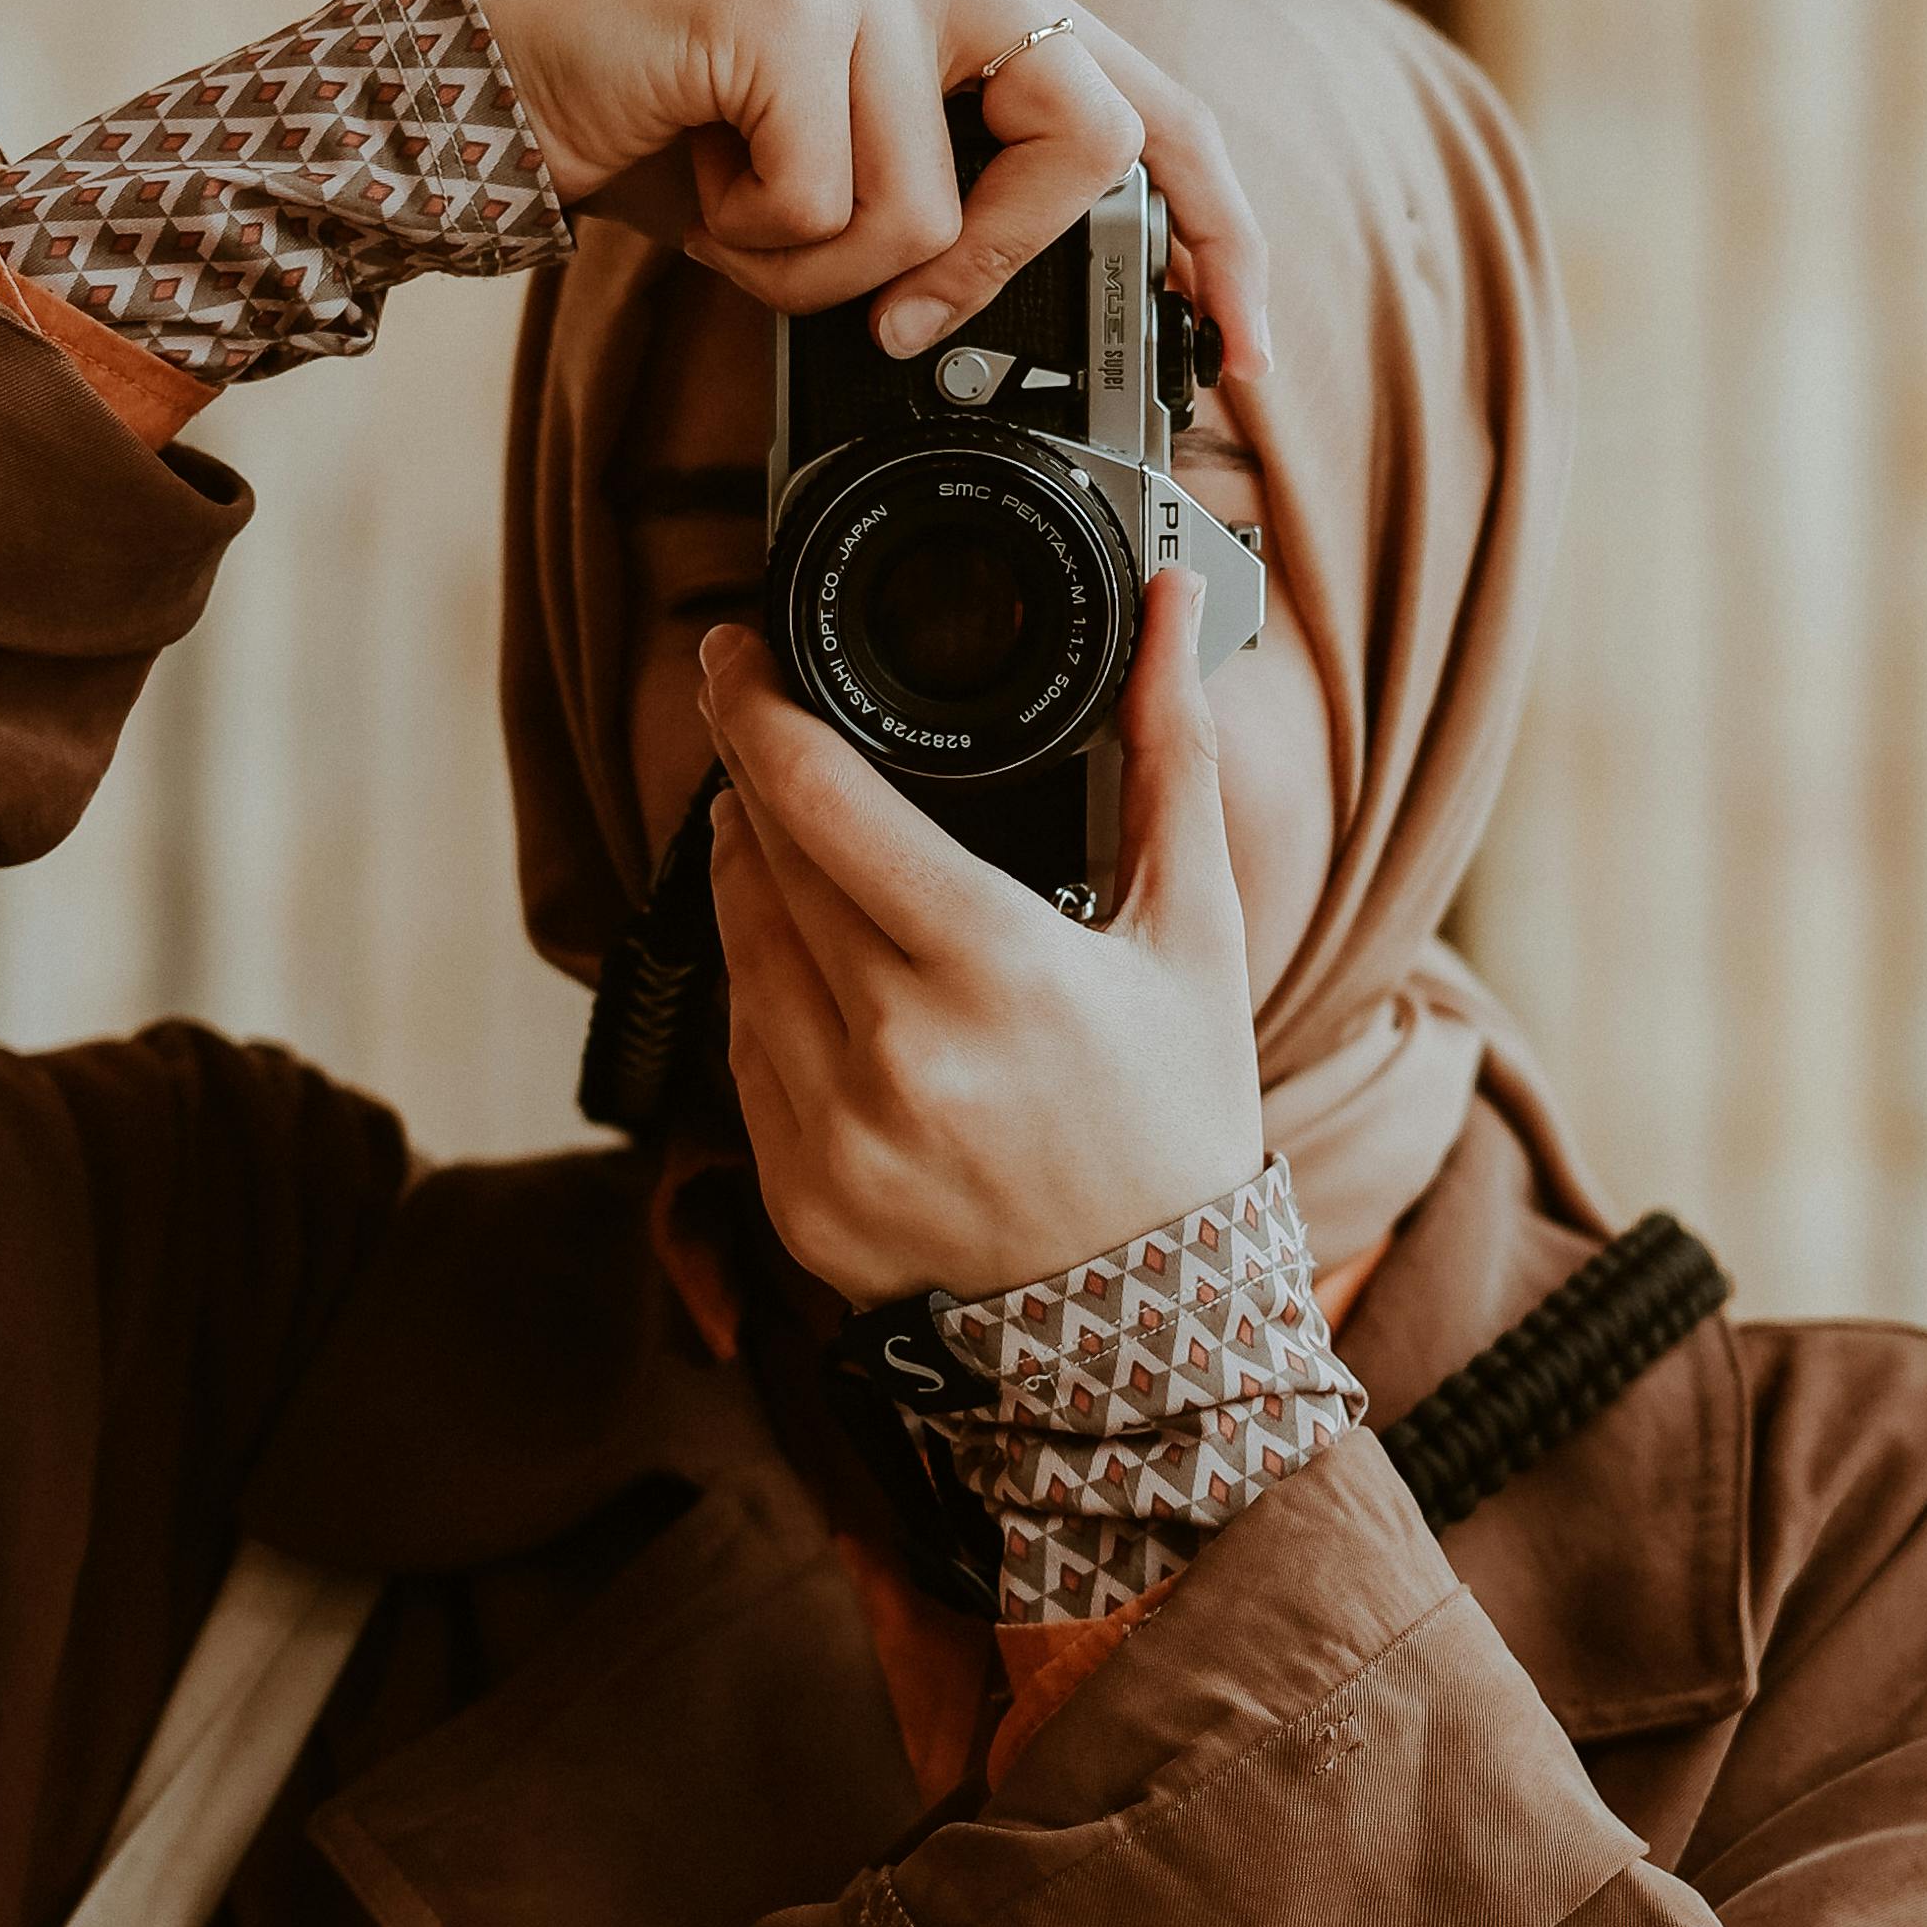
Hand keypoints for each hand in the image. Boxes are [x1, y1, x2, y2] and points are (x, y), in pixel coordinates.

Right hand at [472, 0, 1270, 365]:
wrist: (498, 95)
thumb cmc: (672, 148)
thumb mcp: (848, 196)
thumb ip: (959, 223)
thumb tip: (1043, 327)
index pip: (1152, 104)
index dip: (1216, 229)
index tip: (1237, 349)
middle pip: (1088, 138)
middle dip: (989, 261)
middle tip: (895, 318)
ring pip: (929, 207)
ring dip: (817, 267)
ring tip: (735, 206)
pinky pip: (830, 199)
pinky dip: (752, 240)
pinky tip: (694, 175)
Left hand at [699, 574, 1261, 1304]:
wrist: (1147, 1322)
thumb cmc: (1175, 1111)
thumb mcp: (1191, 927)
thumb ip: (1169, 752)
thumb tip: (1175, 603)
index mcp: (992, 969)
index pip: (821, 802)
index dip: (758, 707)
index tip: (734, 651)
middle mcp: (897, 1055)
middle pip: (763, 861)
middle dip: (755, 781)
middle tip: (770, 731)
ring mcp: (835, 1137)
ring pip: (737, 950)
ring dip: (747, 877)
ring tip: (791, 841)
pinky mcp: (795, 1200)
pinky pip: (740, 1053)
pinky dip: (761, 992)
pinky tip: (813, 971)